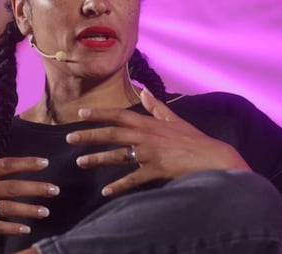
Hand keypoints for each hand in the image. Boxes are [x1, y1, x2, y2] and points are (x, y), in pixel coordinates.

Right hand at [0, 142, 59, 248]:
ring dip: (28, 209)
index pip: (6, 164)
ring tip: (46, 210)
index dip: (27, 163)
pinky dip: (11, 227)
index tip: (45, 163)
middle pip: (12, 186)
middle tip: (55, 189)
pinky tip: (26, 228)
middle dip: (36, 188)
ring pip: (7, 207)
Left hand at [66, 89, 250, 195]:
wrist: (212, 156)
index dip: (99, 114)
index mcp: (148, 123)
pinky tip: (105, 191)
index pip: (119, 115)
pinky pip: (134, 179)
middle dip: (90, 135)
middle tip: (70, 138)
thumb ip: (156, 106)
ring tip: (80, 161)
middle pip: (112, 134)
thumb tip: (144, 91)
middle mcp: (145, 136)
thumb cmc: (192, 138)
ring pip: (118, 155)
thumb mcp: (174, 118)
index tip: (81, 113)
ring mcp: (149, 153)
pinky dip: (119, 186)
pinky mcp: (156, 170)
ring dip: (98, 158)